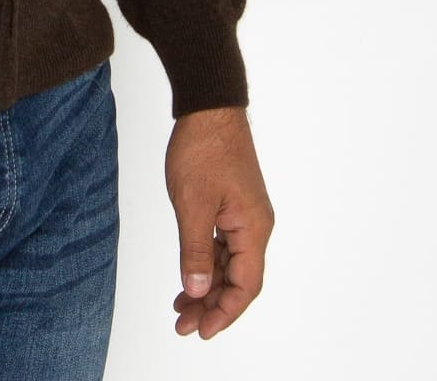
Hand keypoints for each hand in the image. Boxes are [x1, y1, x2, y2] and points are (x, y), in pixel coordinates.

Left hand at [164, 105, 273, 337]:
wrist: (208, 105)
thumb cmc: (203, 148)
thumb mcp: (192, 204)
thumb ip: (194, 251)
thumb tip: (196, 291)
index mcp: (253, 228)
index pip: (244, 285)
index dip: (224, 312)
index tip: (201, 330)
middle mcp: (255, 225)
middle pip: (238, 278)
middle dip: (212, 305)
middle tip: (183, 324)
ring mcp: (244, 214)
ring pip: (229, 262)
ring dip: (207, 285)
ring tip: (181, 307)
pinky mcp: (232, 204)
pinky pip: (222, 244)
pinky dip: (206, 262)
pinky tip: (189, 275)